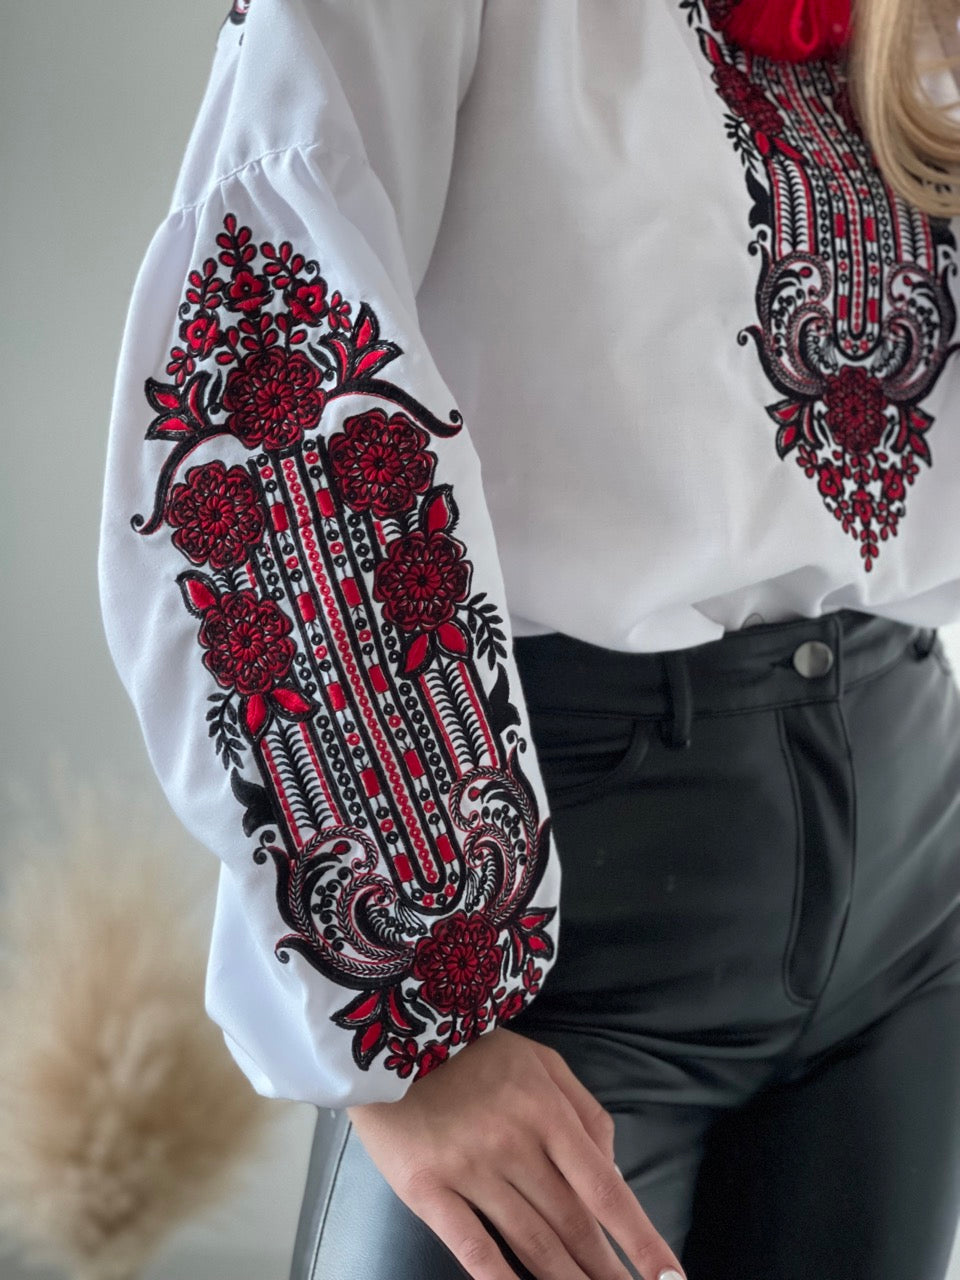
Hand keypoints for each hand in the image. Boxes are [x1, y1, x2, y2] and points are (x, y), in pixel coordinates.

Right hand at [346, 1025, 686, 1279]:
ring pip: (530, 1242)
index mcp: (547, 1110)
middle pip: (571, 1223)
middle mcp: (514, 1143)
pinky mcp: (426, 1188)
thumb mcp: (542, 1060)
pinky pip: (470, 1246)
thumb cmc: (475, 1050)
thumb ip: (584, 1111)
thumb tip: (614, 1171)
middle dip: (607, 1270)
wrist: (392, 1032)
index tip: (669, 1276)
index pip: (604, 1187)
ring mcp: (470, 1168)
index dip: (639, 1236)